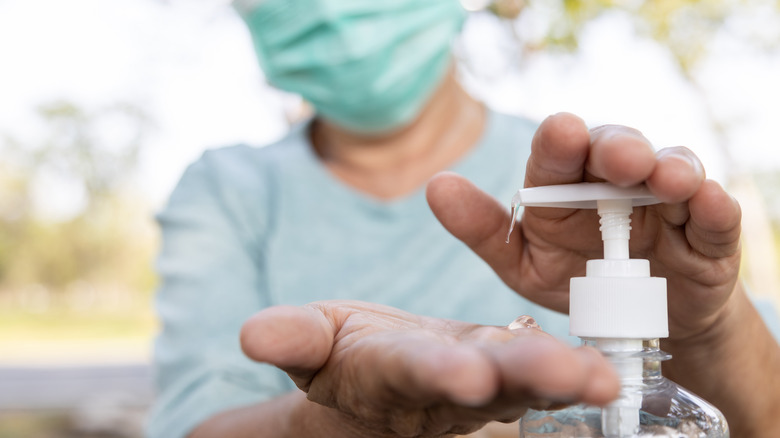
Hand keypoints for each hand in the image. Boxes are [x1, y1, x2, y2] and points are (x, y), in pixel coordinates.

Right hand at [240, 300, 618, 436]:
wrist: (385, 370)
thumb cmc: (347, 353)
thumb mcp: (314, 341)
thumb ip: (293, 338)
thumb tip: (251, 335)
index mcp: (393, 373)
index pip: (413, 372)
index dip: (436, 372)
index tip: (467, 374)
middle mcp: (448, 384)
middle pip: (489, 382)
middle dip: (525, 377)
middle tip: (569, 377)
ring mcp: (488, 381)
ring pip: (529, 379)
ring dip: (566, 377)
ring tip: (605, 378)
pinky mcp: (513, 366)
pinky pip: (550, 368)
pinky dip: (580, 369)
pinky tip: (613, 368)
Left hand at [426, 113, 741, 341]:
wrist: (635, 326)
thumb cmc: (574, 281)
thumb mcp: (522, 263)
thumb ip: (483, 229)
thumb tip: (436, 185)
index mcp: (566, 186)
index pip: (559, 155)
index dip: (560, 143)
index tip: (560, 133)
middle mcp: (615, 182)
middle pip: (617, 149)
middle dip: (617, 148)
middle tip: (616, 157)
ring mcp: (665, 204)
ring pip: (671, 170)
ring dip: (669, 167)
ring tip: (664, 176)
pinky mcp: (707, 235)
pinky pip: (715, 216)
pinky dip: (714, 206)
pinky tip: (707, 199)